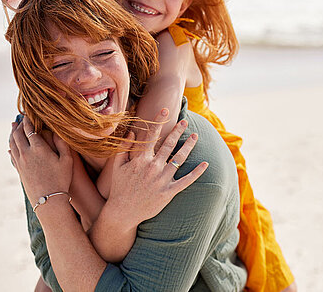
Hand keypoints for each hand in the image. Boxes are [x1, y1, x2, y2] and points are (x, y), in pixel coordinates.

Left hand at [9, 116, 72, 204]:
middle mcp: (27, 154)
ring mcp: (21, 163)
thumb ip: (62, 143)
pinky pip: (12, 156)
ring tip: (13, 128)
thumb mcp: (67, 160)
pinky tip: (10, 147)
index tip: (28, 114)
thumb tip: (57, 131)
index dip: (28, 121)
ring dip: (12, 134)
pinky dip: (11, 148)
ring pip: (12, 144)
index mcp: (39, 148)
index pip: (30, 130)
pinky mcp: (19, 171)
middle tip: (19, 119)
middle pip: (18, 135)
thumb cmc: (61, 179)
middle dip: (18, 126)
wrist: (48, 200)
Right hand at [100, 108, 207, 226]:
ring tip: (195, 136)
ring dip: (188, 146)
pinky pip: (186, 180)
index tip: (165, 110)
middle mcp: (153, 167)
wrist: (122, 212)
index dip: (159, 121)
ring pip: (179, 158)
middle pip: (168, 144)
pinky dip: (197, 172)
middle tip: (185, 121)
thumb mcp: (118, 166)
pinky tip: (205, 164)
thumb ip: (124, 148)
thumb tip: (132, 132)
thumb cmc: (120, 189)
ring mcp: (162, 180)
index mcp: (141, 159)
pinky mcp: (169, 192)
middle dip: (177, 131)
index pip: (152, 136)